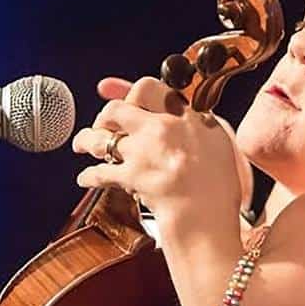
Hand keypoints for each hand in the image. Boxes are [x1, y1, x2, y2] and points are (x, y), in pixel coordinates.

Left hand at [72, 76, 243, 223]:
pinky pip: (99, 171)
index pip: (152, 87)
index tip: (120, 92)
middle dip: (105, 115)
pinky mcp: (131, 175)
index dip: (130, 90)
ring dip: (87, 140)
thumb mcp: (221, 146)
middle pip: (119, 108)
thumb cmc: (218, 190)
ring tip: (83, 144)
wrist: (208, 218)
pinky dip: (89, 176)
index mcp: (189, 117)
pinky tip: (86, 177)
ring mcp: (145, 151)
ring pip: (101, 137)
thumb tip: (186, 118)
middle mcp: (164, 127)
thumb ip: (200, 126)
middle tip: (102, 123)